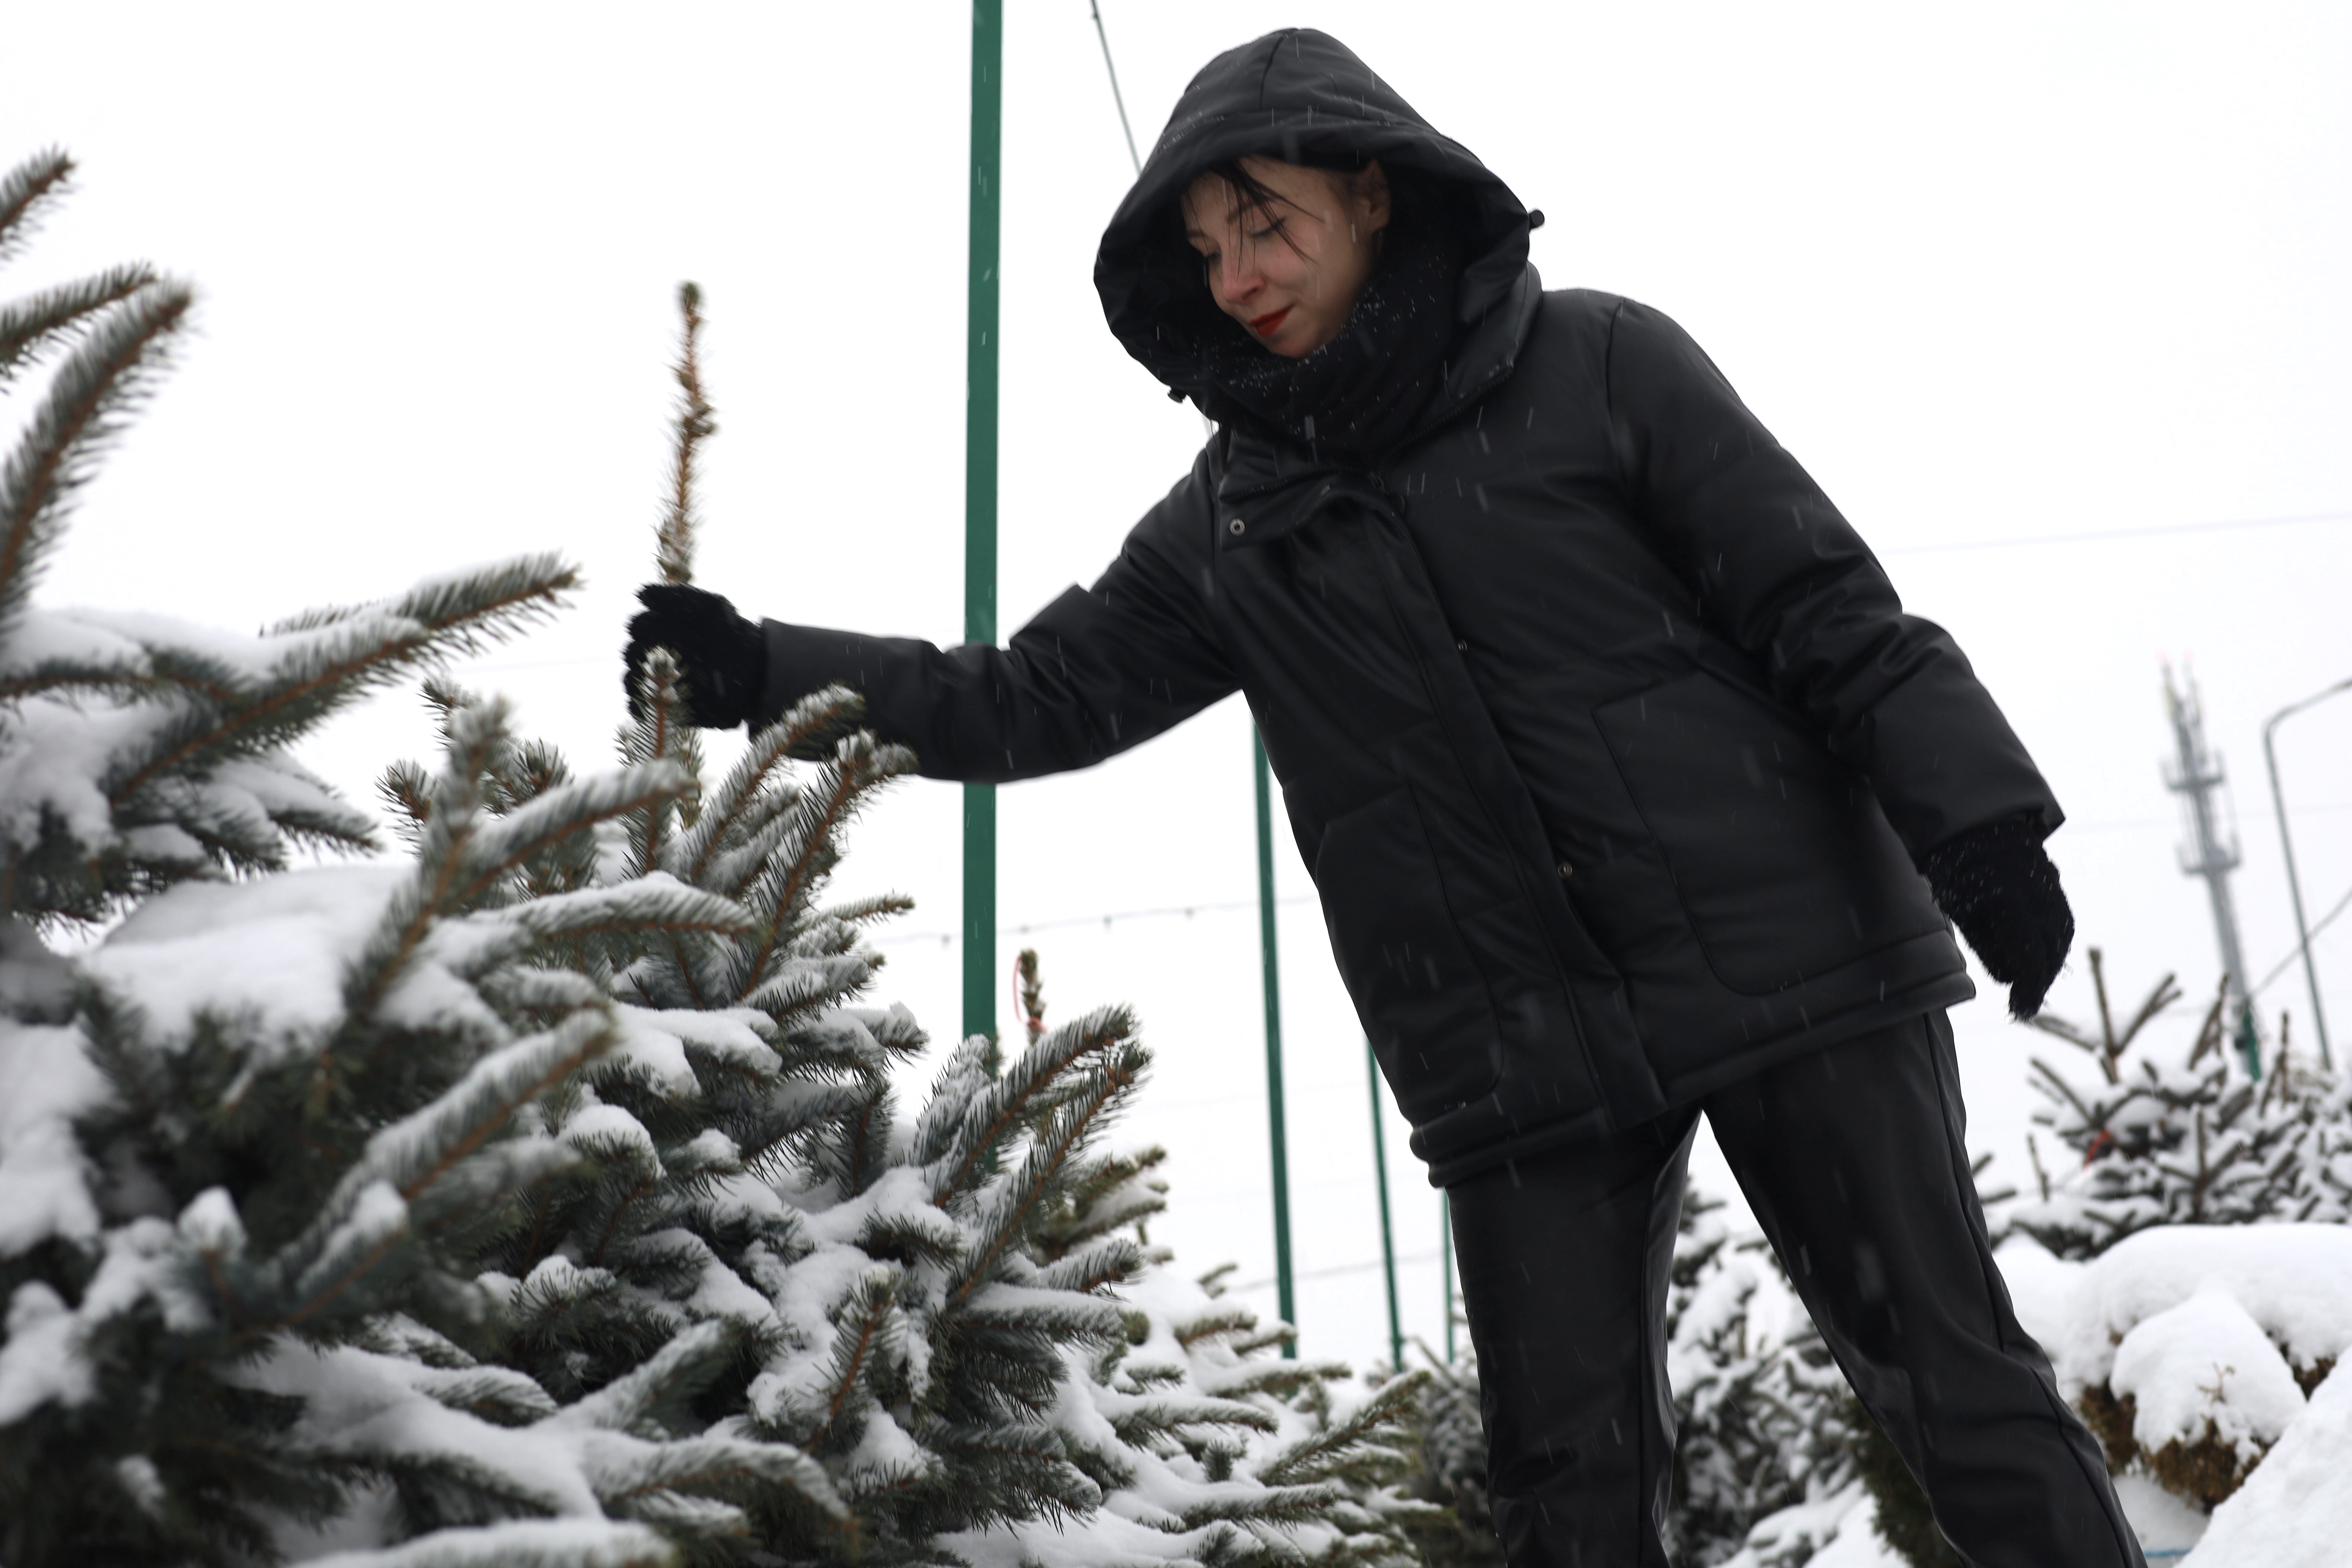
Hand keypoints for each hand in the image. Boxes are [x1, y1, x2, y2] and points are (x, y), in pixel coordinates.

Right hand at [623, 583, 765, 728]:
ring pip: (633, 678)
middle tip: (648, 654)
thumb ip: (679, 596)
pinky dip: (637, 706)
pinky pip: (644, 705)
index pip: (640, 627)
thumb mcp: (713, 606)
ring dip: (633, 679)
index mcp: (668, 630)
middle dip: (635, 652)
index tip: (648, 629)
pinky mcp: (671, 702)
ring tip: (646, 679)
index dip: (641, 627)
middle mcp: (662, 654)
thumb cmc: (734, 634)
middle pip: (633, 652)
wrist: (757, 669)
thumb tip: (640, 594)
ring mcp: (664, 679)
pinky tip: (642, 705)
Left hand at [1921, 814, 2073, 1019]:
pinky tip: (2043, 960)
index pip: (2029, 953)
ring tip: (2033, 987)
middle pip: (2050, 946)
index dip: (2028, 987)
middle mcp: (2036, 889)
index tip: (2019, 1010)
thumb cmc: (1954, 869)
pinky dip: (2056, 942)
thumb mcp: (1960, 908)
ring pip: (2062, 932)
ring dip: (2051, 964)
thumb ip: (1987, 943)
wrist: (1971, 822)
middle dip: (2040, 980)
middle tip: (2025, 1005)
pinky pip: (2062, 917)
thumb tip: (2011, 976)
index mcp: (2008, 897)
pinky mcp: (2053, 880)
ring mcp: (2049, 882)